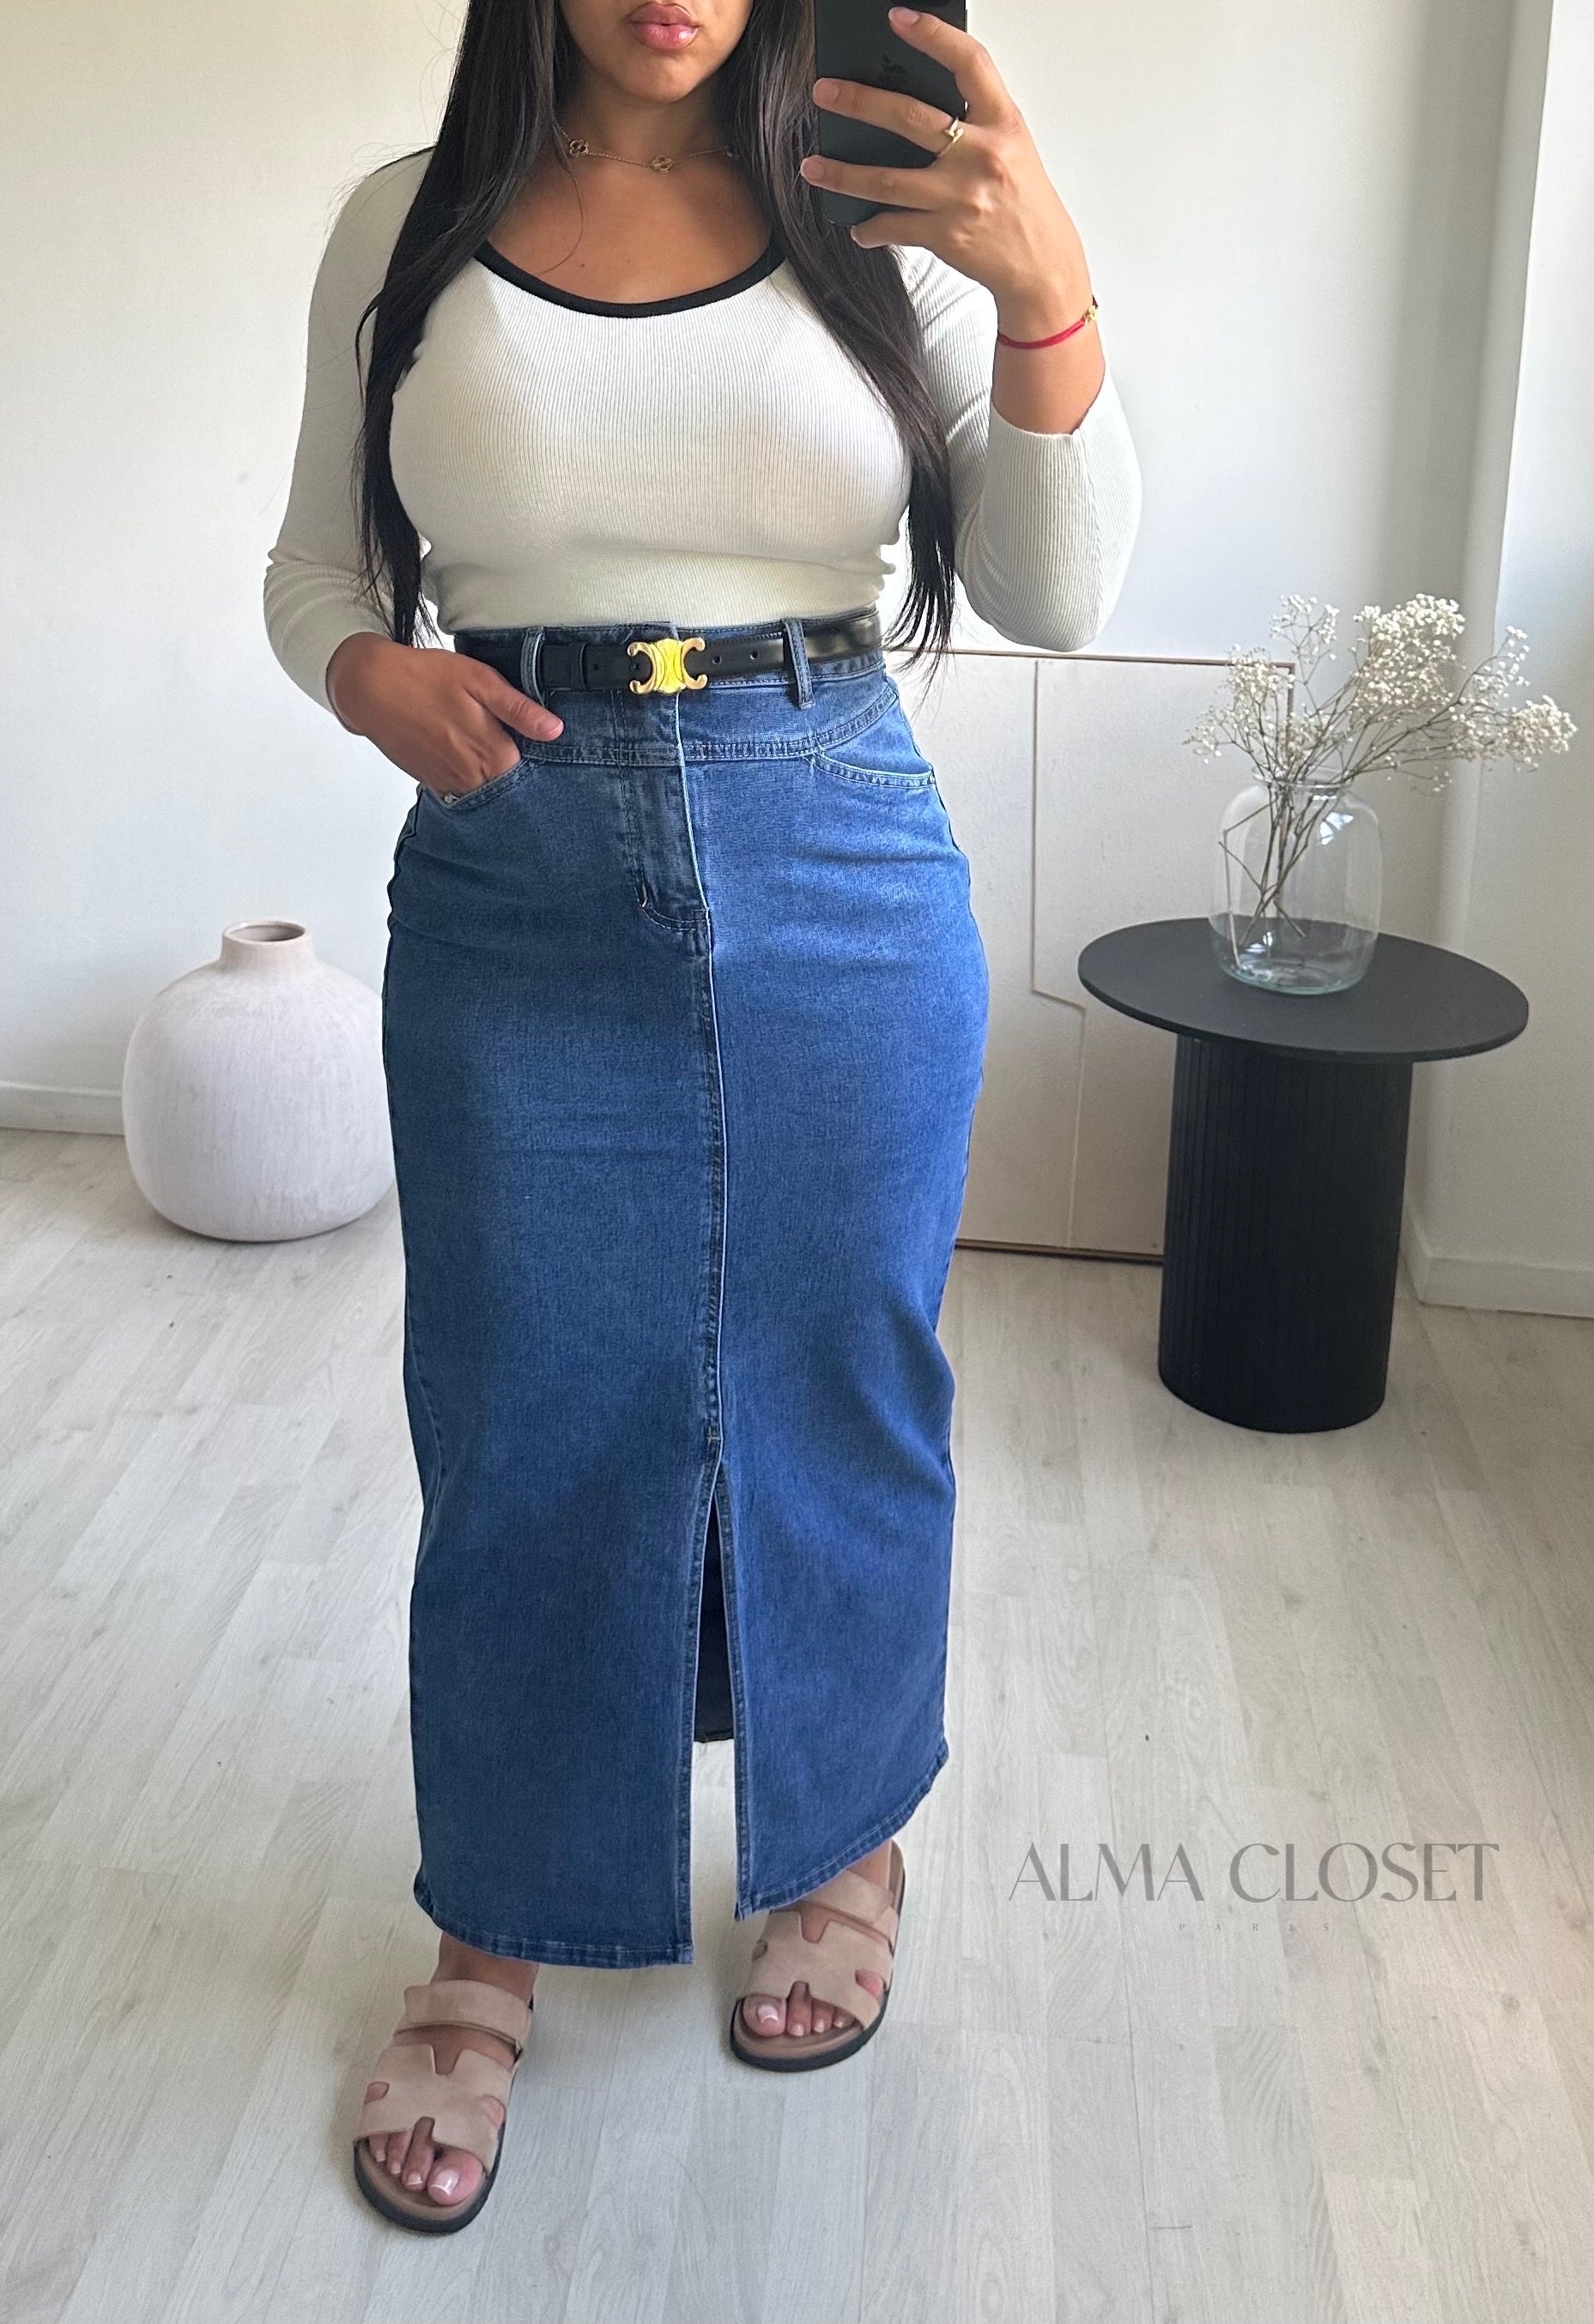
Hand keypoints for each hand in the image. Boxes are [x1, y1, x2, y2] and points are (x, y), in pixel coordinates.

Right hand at [326, 635, 563, 799]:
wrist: (370, 687)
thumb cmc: (425, 678)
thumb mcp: (480, 681)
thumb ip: (518, 710)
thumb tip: (554, 730)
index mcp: (492, 754)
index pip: (534, 774)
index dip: (542, 762)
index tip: (543, 749)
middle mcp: (472, 778)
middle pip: (510, 789)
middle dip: (521, 778)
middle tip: (519, 750)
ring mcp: (449, 784)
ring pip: (486, 794)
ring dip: (495, 781)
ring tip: (492, 755)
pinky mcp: (431, 782)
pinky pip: (461, 792)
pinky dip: (470, 783)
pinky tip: (468, 760)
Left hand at [800, 5, 1093, 331]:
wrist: (1042, 267)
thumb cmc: (1025, 204)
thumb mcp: (1013, 149)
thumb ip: (974, 123)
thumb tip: (914, 106)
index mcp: (1003, 123)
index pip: (968, 63)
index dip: (932, 35)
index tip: (897, 20)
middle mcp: (982, 155)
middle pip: (909, 118)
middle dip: (858, 102)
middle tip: (824, 93)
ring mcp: (960, 197)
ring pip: (886, 179)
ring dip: (842, 173)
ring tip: (813, 166)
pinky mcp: (946, 235)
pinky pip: (894, 227)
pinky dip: (870, 228)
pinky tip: (858, 226)